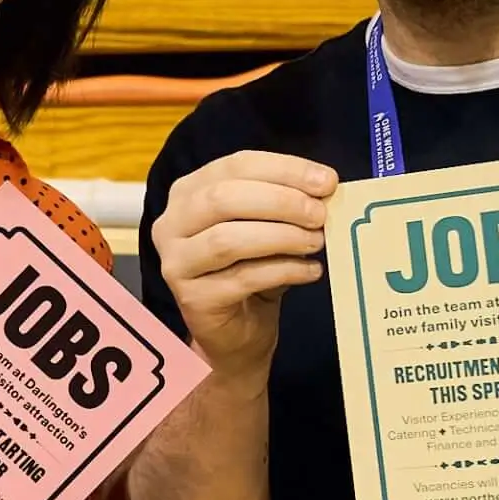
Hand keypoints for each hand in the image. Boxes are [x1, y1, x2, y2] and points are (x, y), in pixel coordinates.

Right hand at [148, 151, 336, 380]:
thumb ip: (286, 203)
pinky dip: (284, 270)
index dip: (284, 169)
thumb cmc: (252, 270)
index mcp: (188, 193)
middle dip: (281, 201)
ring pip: (228, 239)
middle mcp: (172, 224)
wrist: (236, 333)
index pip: (235, 166)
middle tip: (320, 213)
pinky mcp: (193, 299)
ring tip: (316, 242)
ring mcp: (177, 263)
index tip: (327, 181)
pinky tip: (310, 271)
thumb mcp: (267, 226)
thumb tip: (324, 186)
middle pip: (223, 198)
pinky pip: (243, 278)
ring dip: (282, 236)